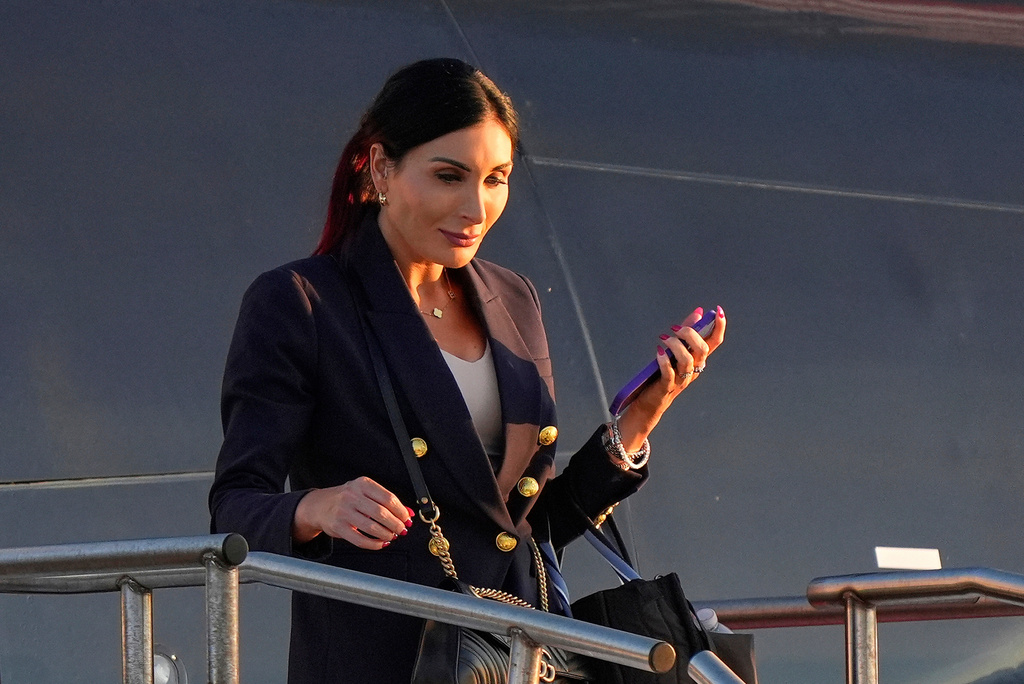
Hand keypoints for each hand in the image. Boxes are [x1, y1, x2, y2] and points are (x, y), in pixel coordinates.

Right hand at [293, 477, 412, 549]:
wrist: (320, 505)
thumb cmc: (347, 498)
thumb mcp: (365, 493)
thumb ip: (386, 502)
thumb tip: (408, 513)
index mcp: (363, 484)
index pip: (388, 498)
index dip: (401, 511)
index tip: (407, 519)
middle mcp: (352, 496)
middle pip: (381, 513)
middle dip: (396, 524)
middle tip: (402, 530)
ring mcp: (344, 512)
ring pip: (372, 527)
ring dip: (386, 534)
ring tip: (392, 536)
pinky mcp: (338, 527)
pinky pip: (360, 539)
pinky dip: (374, 544)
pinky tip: (381, 543)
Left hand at [616, 306, 726, 451]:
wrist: (651, 401)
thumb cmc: (664, 373)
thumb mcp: (676, 350)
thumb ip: (687, 332)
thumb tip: (699, 313)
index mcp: (699, 359)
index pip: (715, 342)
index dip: (719, 326)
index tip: (717, 310)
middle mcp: (694, 369)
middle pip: (702, 349)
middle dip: (690, 334)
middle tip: (675, 329)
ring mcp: (682, 379)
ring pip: (687, 360)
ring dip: (675, 346)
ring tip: (663, 339)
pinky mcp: (667, 386)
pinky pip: (670, 373)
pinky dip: (664, 361)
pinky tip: (658, 352)